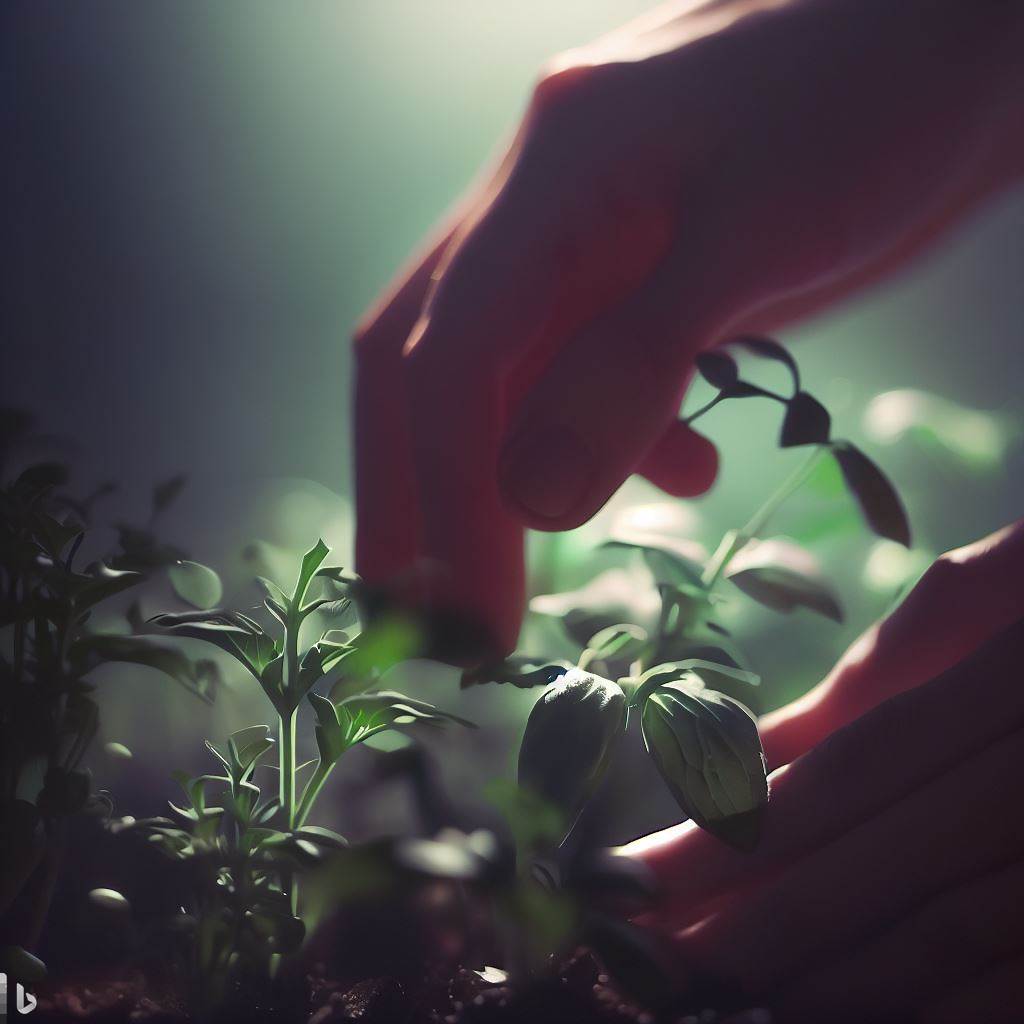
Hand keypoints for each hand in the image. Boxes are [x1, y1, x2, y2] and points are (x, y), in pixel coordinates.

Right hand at [354, 0, 1022, 654]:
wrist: (951, 26)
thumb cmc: (882, 96)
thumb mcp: (764, 233)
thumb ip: (638, 362)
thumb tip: (534, 504)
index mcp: (554, 172)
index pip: (453, 357)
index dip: (449, 498)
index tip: (476, 622)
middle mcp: (539, 200)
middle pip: (425, 360)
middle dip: (414, 492)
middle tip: (417, 614)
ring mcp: (582, 231)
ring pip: (495, 372)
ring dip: (498, 477)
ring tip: (522, 565)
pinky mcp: (634, 265)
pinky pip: (574, 362)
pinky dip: (593, 436)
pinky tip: (674, 472)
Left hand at [624, 520, 1023, 1020]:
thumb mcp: (985, 599)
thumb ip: (875, 682)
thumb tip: (764, 748)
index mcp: (1011, 685)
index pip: (845, 779)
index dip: (735, 842)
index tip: (632, 881)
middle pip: (885, 873)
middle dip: (758, 930)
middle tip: (645, 967)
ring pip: (956, 944)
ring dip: (834, 989)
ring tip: (722, 1007)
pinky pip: (1023, 989)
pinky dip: (940, 1011)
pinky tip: (842, 1019)